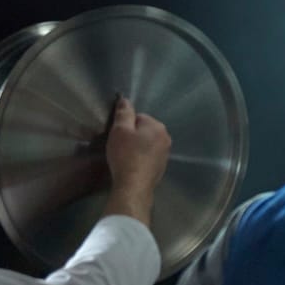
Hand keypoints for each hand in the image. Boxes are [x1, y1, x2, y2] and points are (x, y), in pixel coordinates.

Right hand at [103, 95, 173, 222]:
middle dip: (132, 136)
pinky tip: (132, 165)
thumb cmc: (126, 155)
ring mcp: (166, 153)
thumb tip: (124, 99)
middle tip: (120, 146)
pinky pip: (148, 156)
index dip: (125, 125)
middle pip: (143, 130)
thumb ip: (123, 113)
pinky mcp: (162, 166)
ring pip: (146, 143)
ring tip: (125, 156)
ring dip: (136, 147)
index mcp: (157, 126)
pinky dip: (140, 158)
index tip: (118, 135)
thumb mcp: (120, 130)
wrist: (134, 185)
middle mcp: (166, 138)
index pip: (138, 117)